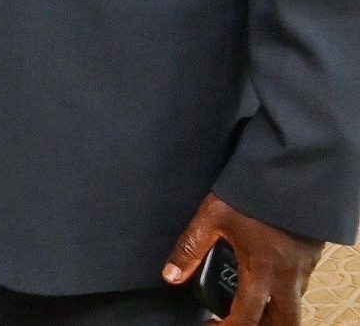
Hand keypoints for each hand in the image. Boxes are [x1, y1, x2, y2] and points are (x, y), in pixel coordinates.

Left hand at [163, 194, 322, 324]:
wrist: (290, 172)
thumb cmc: (250, 193)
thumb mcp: (212, 217)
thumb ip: (190, 248)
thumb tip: (170, 276)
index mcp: (262, 271)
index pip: (247, 317)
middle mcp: (288, 277)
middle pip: (284, 323)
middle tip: (237, 322)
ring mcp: (304, 269)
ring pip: (294, 307)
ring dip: (275, 315)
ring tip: (249, 308)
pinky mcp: (311, 258)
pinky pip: (301, 289)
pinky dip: (285, 296)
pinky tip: (266, 284)